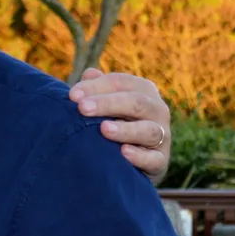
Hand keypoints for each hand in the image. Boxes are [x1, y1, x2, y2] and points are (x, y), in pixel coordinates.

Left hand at [69, 68, 171, 183]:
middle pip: (137, 102)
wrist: (127, 161)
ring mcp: (162, 137)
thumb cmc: (112, 123)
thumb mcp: (104, 105)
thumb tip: (90, 73)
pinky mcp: (160, 162)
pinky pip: (154, 159)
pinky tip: (124, 153)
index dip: (97, 86)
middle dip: (108, 104)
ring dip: (126, 130)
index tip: (72, 96)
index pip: (121, 83)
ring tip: (104, 129)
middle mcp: (157, 111)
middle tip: (82, 108)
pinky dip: (140, 156)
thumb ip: (96, 89)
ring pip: (149, 130)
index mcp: (143, 92)